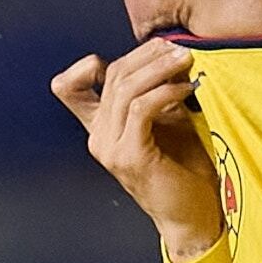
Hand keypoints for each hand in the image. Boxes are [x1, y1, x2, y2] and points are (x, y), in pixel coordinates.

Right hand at [52, 39, 224, 262]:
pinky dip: (165, 92)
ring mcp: (109, 148)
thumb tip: (169, 52)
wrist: (192, 214)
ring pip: (124, 89)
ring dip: (160, 69)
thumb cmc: (184, 170)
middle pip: (111, 77)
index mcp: (100, 128)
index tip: (141, 53)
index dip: (88, 64)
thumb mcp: (167, 120)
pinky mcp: (129, 157)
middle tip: (179, 48)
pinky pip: (141, 108)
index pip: (69, 87)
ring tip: (187, 61)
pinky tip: (186, 88)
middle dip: (148, 56)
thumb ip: (157, 91)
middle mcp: (98, 137)